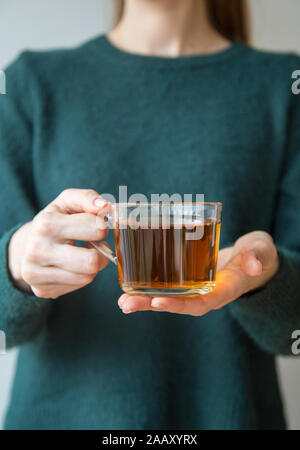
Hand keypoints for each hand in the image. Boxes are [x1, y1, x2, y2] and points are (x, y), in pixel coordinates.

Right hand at [8, 189, 110, 297]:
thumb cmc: (56, 220)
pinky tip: (72, 266)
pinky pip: (78, 286)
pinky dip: (81, 276)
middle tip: (94, 245)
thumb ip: (88, 198)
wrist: (28, 245)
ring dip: (92, 266)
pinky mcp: (41, 290)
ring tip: (82, 254)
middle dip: (101, 252)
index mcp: (46, 223)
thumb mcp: (68, 202)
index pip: (95, 228)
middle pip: (91, 261)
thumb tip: (106, 207)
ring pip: (87, 277)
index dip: (103, 226)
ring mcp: (36, 273)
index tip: (98, 225)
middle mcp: (37, 249)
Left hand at [118, 231, 278, 315]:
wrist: (253, 259)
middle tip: (125, 303)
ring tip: (121, 300)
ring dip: (144, 300)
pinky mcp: (189, 280)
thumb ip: (257, 257)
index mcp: (224, 290)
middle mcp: (207, 294)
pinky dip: (149, 288)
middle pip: (177, 304)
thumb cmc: (257, 255)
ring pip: (168, 297)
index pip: (201, 303)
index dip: (180, 304)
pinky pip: (168, 287)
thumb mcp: (261, 252)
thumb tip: (254, 265)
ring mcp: (197, 289)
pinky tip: (130, 286)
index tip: (158, 301)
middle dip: (151, 305)